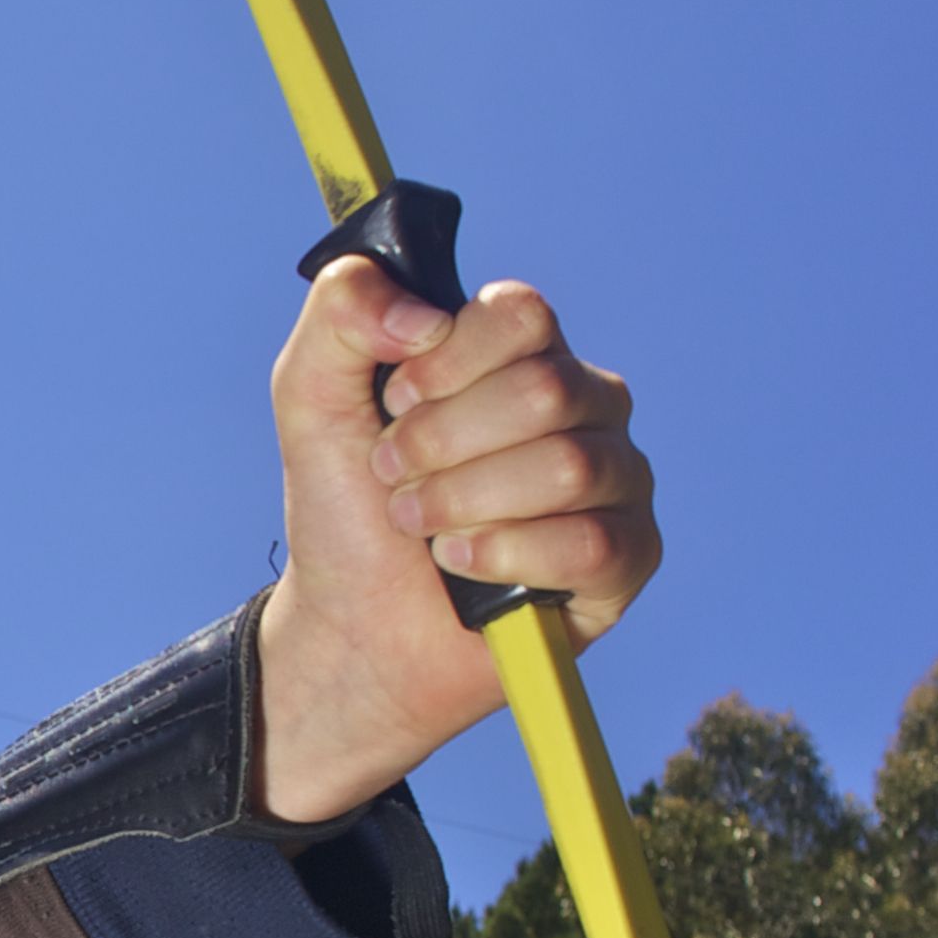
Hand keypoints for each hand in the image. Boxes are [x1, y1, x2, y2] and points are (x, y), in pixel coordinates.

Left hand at [254, 259, 659, 823]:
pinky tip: (464, 567)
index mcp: (523, 354)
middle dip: (442, 446)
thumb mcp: (311, 395)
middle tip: (398, 479)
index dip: (447, 363)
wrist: (352, 625)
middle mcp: (584, 406)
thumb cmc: (347, 508)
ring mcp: (615, 480)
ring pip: (567, 467)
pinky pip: (590, 544)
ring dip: (465, 503)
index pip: (522, 315)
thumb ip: (343, 312)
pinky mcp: (626, 559)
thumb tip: (422, 314)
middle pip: (544, 392)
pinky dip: (504, 557)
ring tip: (423, 527)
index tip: (394, 402)